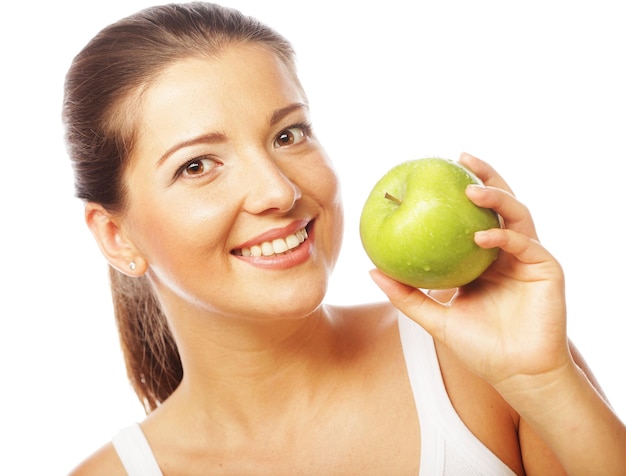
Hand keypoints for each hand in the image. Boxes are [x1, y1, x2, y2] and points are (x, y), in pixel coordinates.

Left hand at [370, 152, 570, 393]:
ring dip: (496, 197)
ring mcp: (527, 258)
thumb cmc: (478, 347)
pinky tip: (481, 237)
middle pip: (498, 204)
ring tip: (469, 190)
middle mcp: (506, 252)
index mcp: (483, 259)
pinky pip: (525, 243)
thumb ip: (406, 295)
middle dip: (484, 176)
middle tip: (460, 158)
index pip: (472, 216)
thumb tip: (372, 270)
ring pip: (517, 214)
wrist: (514, 374)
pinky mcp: (546, 269)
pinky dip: (503, 237)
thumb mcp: (435, 318)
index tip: (434, 172)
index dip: (460, 191)